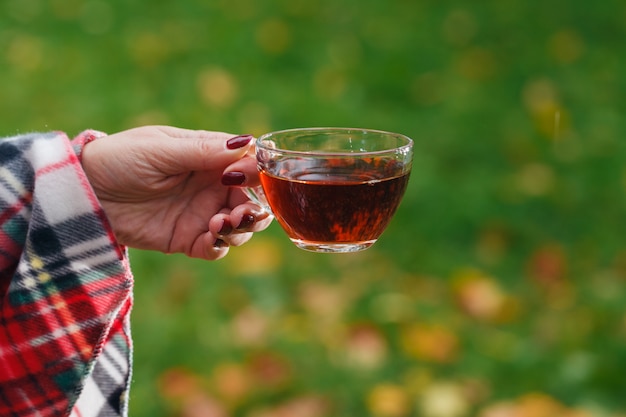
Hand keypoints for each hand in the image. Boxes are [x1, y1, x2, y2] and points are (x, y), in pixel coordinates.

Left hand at [81, 125, 271, 259]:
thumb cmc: (119, 159)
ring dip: (242, 227)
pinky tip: (211, 236)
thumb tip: (248, 142)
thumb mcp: (161, 149)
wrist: (84, 194)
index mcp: (208, 157)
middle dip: (256, 207)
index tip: (249, 179)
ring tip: (222, 224)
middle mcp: (210, 186)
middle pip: (252, 199)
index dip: (257, 173)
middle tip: (243, 212)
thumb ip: (203, 150)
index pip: (248, 164)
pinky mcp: (186, 239)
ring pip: (241, 226)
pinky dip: (221, 245)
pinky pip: (216, 247)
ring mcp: (200, 213)